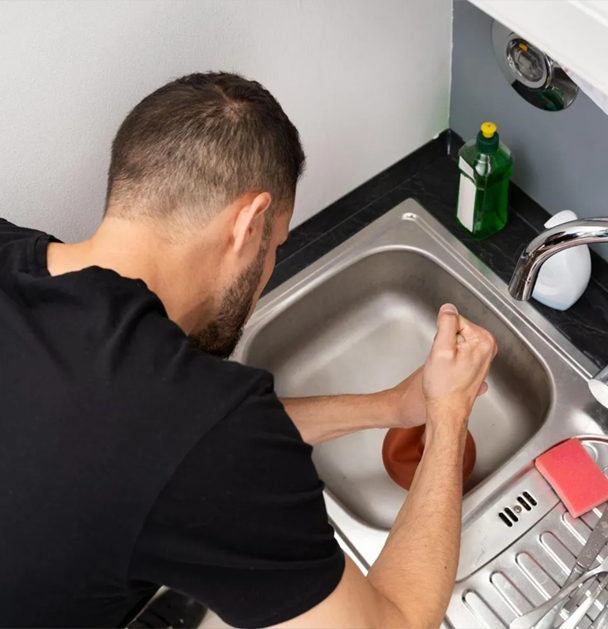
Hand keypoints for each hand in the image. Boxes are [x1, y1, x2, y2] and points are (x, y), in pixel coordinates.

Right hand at [422, 303, 496, 425]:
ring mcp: (483, 357)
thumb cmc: (444, 387)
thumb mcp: (440, 349)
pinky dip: (449, 359)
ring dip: (446, 352)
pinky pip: (457, 352)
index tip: (442, 351)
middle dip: (445, 343)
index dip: (443, 334)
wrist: (446, 411)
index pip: (455, 321)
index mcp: (484, 341)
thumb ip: (446, 324)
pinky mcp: (475, 365)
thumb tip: (448, 308)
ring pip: (456, 342)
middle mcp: (488, 348)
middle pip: (457, 330)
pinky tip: (448, 373)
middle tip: (443, 360)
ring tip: (445, 367)